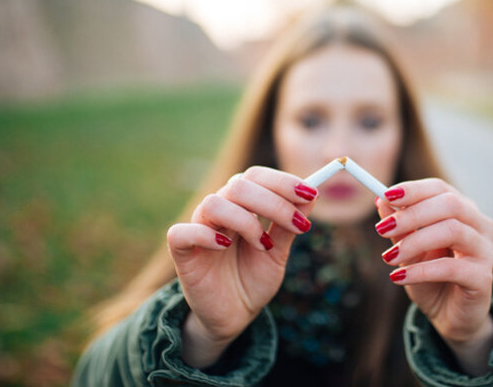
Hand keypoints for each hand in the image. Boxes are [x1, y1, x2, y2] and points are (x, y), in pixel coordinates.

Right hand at [165, 166, 317, 366]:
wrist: (235, 317)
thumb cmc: (253, 280)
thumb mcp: (278, 252)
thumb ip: (289, 225)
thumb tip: (312, 195)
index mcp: (241, 205)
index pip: (256, 176)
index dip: (283, 182)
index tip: (310, 194)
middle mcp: (219, 212)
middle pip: (239, 184)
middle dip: (274, 202)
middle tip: (298, 226)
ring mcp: (198, 229)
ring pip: (214, 203)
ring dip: (246, 221)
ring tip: (263, 245)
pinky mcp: (182, 253)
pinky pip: (181, 233)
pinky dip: (205, 235)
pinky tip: (225, 246)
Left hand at [375, 179, 492, 374]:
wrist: (449, 317)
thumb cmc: (430, 278)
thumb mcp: (408, 250)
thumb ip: (399, 227)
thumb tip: (380, 199)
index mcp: (462, 211)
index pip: (440, 189)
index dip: (413, 190)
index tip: (385, 195)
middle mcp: (479, 225)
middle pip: (450, 204)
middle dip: (412, 214)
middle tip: (382, 228)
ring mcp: (485, 250)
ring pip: (453, 230)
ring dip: (415, 241)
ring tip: (388, 257)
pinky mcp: (483, 278)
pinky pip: (452, 267)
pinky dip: (422, 270)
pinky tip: (399, 277)